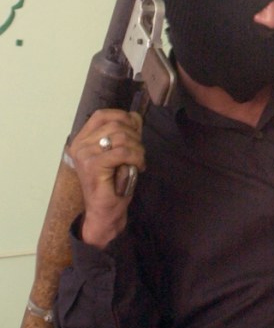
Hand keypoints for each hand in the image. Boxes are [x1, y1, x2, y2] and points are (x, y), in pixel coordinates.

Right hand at [67, 109, 144, 248]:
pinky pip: (123, 152)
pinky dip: (136, 157)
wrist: (104, 212)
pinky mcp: (93, 166)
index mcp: (81, 140)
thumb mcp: (118, 152)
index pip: (102, 115)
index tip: (135, 128)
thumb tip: (135, 116)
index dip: (122, 116)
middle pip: (115, 125)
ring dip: (138, 148)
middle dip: (135, 136)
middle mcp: (79, 145)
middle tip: (139, 152)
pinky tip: (138, 167)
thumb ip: (123, 133)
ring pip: (121, 137)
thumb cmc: (112, 184)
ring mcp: (84, 155)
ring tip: (139, 161)